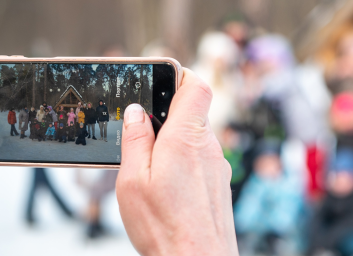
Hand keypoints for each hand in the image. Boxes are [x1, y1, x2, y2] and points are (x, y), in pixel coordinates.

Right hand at [117, 68, 237, 255]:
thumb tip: (135, 113)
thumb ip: (135, 141)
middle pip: (192, 114)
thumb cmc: (166, 228)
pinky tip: (167, 189)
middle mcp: (209, 148)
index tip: (160, 81)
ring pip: (194, 140)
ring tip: (150, 172)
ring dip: (172, 145)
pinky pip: (200, 162)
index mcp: (187, 138)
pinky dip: (182, 165)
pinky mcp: (219, 185)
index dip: (180, 76)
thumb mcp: (133, 180)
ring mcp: (217, 168)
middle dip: (165, 119)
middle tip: (141, 137)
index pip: (197, 86)